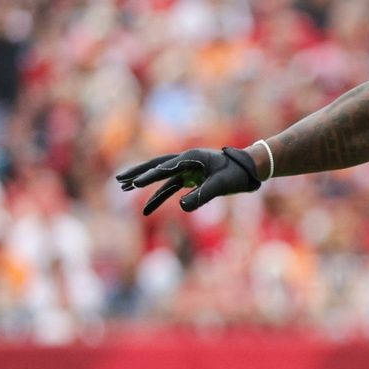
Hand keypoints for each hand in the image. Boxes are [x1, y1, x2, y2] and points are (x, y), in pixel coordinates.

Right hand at [116, 146, 260, 214]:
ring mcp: (187, 170)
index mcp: (192, 157)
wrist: (249, 170)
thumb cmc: (237, 174)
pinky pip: (170, 189)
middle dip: (137, 173)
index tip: (135, 184)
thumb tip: (181, 207)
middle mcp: (186, 161)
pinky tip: (147, 210)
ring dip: (143, 182)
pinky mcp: (190, 179)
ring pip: (160, 177)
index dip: (150, 176)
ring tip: (124, 188)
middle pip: (156, 166)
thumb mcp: (222, 185)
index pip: (166, 167)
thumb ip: (202, 195)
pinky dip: (158, 198)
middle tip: (119, 179)